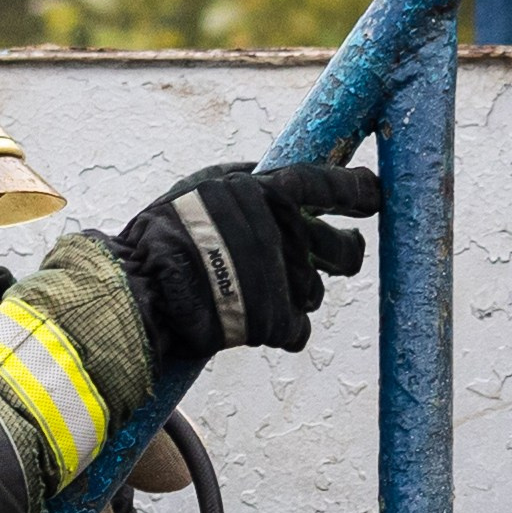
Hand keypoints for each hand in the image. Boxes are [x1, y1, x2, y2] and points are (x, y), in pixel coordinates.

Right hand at [97, 160, 382, 361]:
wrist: (137, 287)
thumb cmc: (159, 238)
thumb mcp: (200, 190)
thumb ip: (244, 189)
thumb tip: (274, 181)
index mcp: (268, 190)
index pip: (330, 186)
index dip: (357, 192)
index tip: (374, 196)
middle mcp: (285, 231)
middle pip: (341, 250)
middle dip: (344, 255)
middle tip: (344, 256)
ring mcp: (285, 277)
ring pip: (314, 293)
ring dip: (293, 297)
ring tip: (251, 296)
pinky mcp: (277, 320)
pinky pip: (297, 331)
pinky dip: (279, 330)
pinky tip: (250, 325)